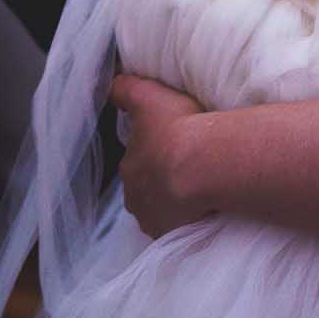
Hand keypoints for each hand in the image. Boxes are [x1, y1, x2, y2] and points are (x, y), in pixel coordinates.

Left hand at [113, 74, 212, 237]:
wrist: (202, 164)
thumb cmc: (176, 128)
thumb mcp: (147, 96)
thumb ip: (125, 90)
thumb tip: (111, 83)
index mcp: (131, 166)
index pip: (139, 161)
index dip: (154, 155)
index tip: (172, 148)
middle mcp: (136, 196)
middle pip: (148, 189)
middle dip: (163, 181)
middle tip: (189, 168)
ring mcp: (155, 219)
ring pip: (163, 210)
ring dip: (176, 202)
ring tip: (202, 189)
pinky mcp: (175, 233)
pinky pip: (181, 226)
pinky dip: (190, 219)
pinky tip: (207, 208)